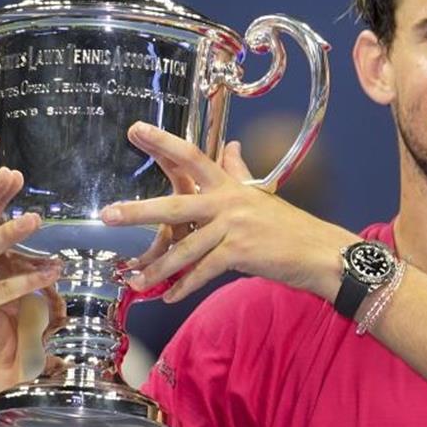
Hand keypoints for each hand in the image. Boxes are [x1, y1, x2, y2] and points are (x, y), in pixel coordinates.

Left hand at [100, 122, 354, 303]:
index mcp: (230, 186)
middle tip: (108, 215)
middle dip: (138, 211)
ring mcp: (234, 227)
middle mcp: (229, 202)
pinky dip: (184, 287)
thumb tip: (229, 147)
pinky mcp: (240, 253)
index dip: (162, 142)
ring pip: (185, 248)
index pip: (192, 157)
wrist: (319, 253)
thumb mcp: (260, 195)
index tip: (135, 130)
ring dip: (157, 268)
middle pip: (176, 204)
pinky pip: (202, 272)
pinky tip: (169, 296)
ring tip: (135, 280)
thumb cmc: (289, 227)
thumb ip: (238, 171)